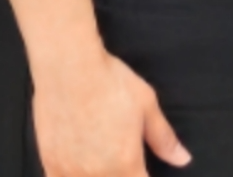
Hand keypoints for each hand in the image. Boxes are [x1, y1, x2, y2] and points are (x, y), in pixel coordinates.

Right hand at [30, 44, 189, 176]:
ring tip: (104, 164)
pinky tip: (80, 170)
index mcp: (126, 165)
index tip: (141, 171)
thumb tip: (182, 160)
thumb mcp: (147, 107)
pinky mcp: (50, 162)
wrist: (69, 67)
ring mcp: (70, 171)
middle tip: (121, 160)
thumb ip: (164, 139)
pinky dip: (73, 176)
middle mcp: (98, 174)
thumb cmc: (108, 82)